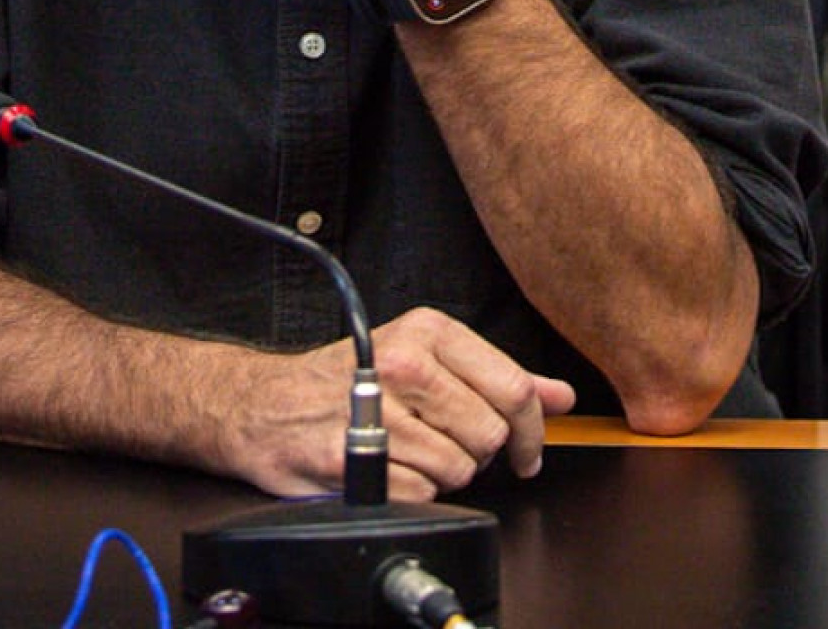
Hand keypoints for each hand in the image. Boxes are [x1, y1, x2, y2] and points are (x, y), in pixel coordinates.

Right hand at [228, 310, 575, 500]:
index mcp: (429, 332)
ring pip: (458, 469)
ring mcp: (377, 410)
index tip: (528, 451)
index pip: (512, 388)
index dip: (531, 431)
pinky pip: (421, 495)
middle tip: (446, 441)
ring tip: (411, 450)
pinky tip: (389, 468)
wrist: (266, 404)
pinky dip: (412, 492)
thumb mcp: (424, 356)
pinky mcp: (355, 455)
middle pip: (489, 435)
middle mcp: (405, 364)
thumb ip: (497, 376)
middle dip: (477, 453)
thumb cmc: (348, 378)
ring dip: (442, 474)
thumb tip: (560, 396)